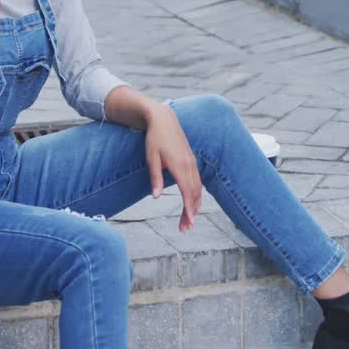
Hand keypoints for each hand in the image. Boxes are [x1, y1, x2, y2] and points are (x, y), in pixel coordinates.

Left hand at [144, 104, 202, 231]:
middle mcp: (189, 164)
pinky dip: (196, 195)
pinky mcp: (192, 161)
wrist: (164, 119)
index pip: (187, 190)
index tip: (189, 221)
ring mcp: (192, 162)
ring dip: (195, 206)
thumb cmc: (154, 139)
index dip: (189, 207)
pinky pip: (197, 181)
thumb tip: (156, 197)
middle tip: (186, 228)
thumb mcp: (151, 158)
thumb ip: (155, 178)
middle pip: (194, 193)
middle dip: (191, 212)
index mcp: (179, 165)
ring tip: (189, 221)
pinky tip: (193, 205)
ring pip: (198, 188)